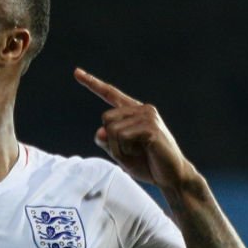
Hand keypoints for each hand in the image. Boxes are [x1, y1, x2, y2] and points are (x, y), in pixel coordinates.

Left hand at [74, 68, 195, 189]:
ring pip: (112, 129)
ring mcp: (147, 116)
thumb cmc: (147, 164)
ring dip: (118, 148)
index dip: (92, 83)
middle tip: (128, 152)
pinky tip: (142, 152)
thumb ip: (107, 142)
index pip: (110, 94)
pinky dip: (125, 150)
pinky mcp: (150, 127)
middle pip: (105, 119)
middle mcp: (141, 109)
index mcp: (133, 112)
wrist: (171, 176)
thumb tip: (100, 131)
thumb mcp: (120, 153)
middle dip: (110, 141)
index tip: (76, 72)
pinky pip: (122, 137)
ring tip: (137, 153)